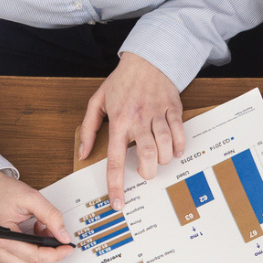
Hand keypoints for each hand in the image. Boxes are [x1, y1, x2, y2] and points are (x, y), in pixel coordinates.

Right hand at [0, 171, 73, 262]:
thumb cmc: (0, 191)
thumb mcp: (30, 197)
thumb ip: (50, 216)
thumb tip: (63, 236)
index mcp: (0, 236)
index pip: (34, 257)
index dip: (55, 254)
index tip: (67, 247)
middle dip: (50, 255)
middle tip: (57, 239)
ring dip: (41, 255)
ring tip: (43, 234)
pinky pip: (20, 262)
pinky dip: (32, 254)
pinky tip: (35, 238)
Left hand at [79, 53, 185, 210]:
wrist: (146, 60)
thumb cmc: (121, 82)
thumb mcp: (97, 102)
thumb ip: (88, 129)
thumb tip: (82, 154)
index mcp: (118, 122)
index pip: (114, 160)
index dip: (116, 185)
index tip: (118, 203)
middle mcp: (138, 120)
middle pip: (147, 157)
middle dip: (148, 172)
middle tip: (145, 172)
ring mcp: (158, 115)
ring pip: (165, 147)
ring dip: (163, 160)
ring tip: (158, 158)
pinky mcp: (174, 111)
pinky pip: (180, 135)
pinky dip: (178, 147)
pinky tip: (173, 149)